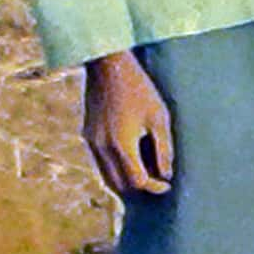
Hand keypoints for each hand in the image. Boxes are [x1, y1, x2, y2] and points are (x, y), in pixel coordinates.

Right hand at [82, 51, 177, 200]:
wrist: (108, 66)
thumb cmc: (139, 89)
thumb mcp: (159, 118)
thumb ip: (164, 150)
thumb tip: (166, 175)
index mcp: (122, 145)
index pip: (137, 181)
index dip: (154, 187)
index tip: (167, 183)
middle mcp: (102, 148)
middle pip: (119, 185)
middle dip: (139, 187)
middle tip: (156, 179)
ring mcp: (91, 142)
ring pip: (106, 177)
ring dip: (124, 180)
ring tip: (143, 173)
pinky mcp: (87, 135)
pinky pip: (100, 162)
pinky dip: (114, 169)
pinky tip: (129, 158)